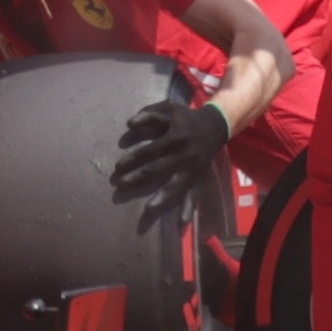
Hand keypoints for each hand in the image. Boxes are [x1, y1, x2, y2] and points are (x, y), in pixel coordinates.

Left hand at [110, 98, 229, 220]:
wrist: (214, 126)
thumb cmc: (184, 117)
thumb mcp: (167, 107)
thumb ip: (148, 113)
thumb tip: (130, 124)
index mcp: (177, 136)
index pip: (150, 151)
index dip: (133, 159)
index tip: (118, 167)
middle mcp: (186, 154)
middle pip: (159, 169)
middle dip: (138, 178)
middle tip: (120, 185)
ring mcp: (194, 169)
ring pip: (176, 185)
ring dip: (161, 198)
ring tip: (148, 210)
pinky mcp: (200, 178)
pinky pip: (195, 194)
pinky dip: (189, 208)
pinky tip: (181, 223)